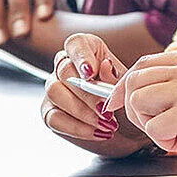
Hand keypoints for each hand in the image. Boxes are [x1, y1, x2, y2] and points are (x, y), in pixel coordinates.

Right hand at [40, 35, 152, 157]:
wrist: (128, 125)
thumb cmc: (125, 96)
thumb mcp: (126, 84)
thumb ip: (116, 75)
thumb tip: (103, 66)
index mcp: (87, 49)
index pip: (76, 43)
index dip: (81, 57)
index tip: (91, 73)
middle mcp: (65, 64)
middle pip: (65, 70)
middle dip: (87, 93)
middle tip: (106, 110)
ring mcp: (54, 87)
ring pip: (55, 92)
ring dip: (82, 111)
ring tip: (106, 123)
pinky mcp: (49, 110)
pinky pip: (54, 118)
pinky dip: (77, 128)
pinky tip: (97, 132)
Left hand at [105, 49, 176, 158]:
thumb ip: (173, 82)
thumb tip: (128, 91)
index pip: (144, 62)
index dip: (124, 84)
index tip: (114, 101)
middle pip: (135, 80)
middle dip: (135, 108)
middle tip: (155, 125)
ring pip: (138, 102)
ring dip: (150, 125)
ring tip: (176, 132)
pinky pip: (153, 128)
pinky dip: (165, 142)